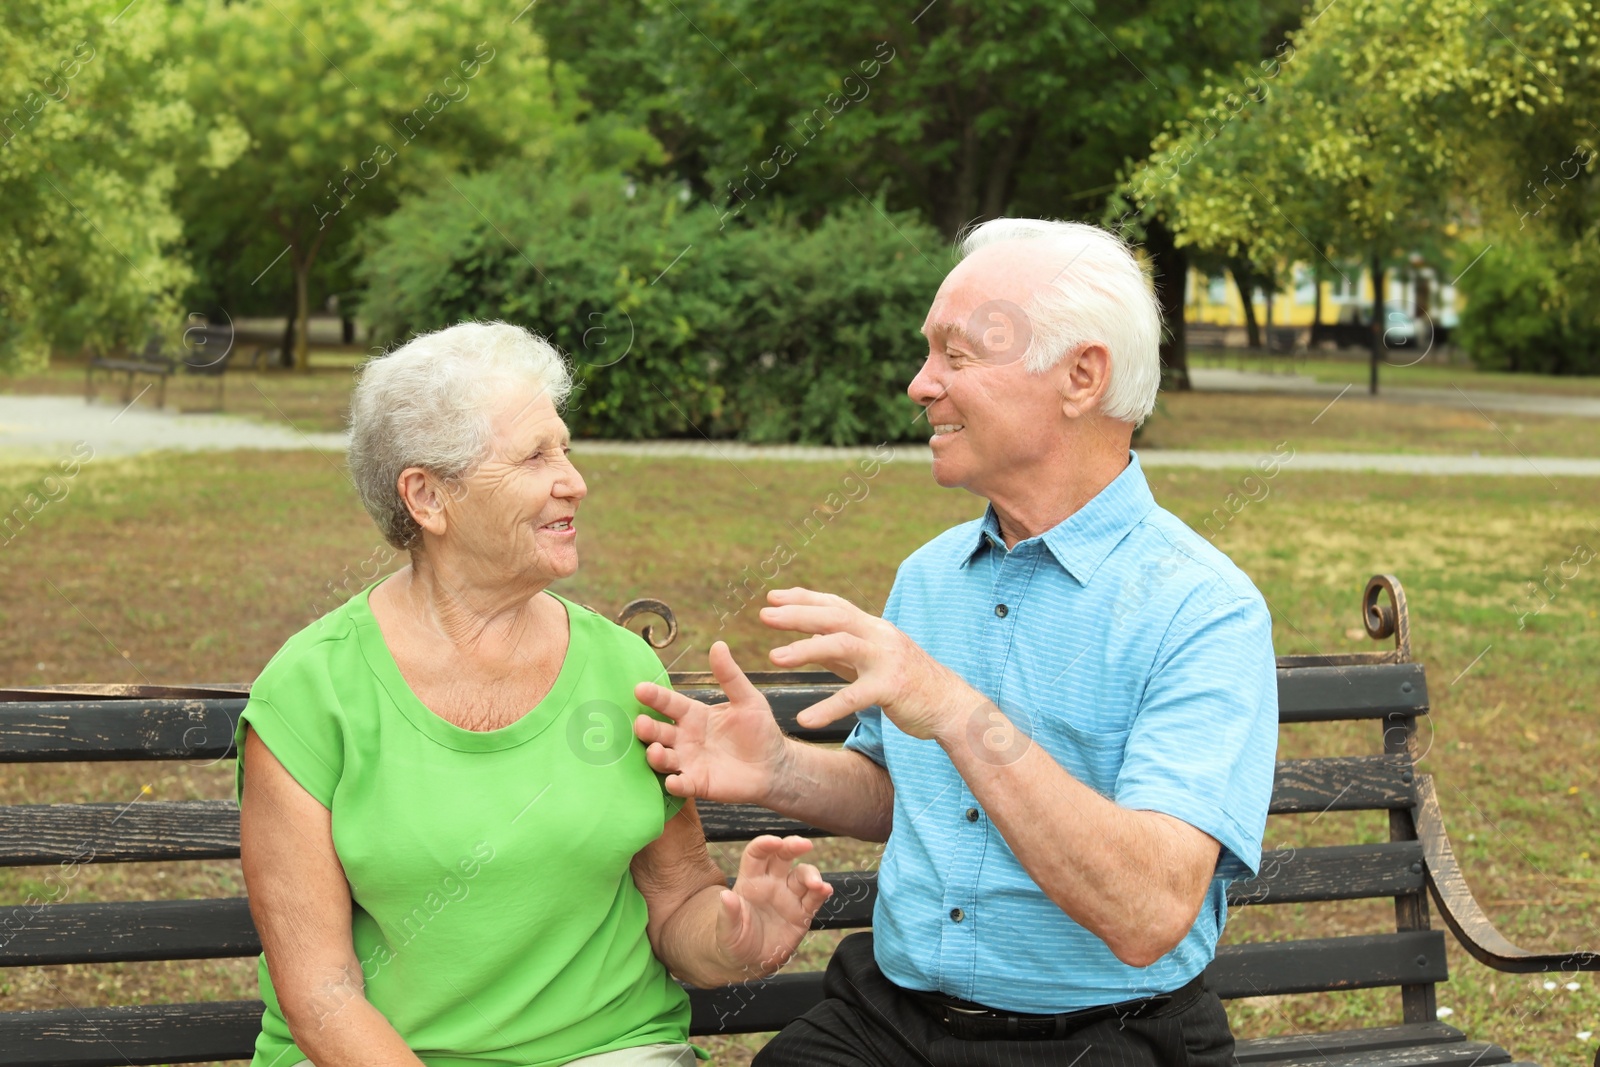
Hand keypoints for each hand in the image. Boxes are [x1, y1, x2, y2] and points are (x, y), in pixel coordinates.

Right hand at [634, 641, 791, 805]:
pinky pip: (682, 785)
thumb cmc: (759, 729)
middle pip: (659, 732)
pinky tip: (673, 781)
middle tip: (640, 723)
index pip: (669, 704)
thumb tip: (718, 645)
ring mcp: (689, 762)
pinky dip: (675, 784)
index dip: (655, 697)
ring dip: (656, 756)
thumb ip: (730, 676)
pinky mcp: (698, 784)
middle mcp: (684, 738)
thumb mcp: (747, 699)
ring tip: (655, 751)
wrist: (774, 765)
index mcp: (693, 715)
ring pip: (664, 759)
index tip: (640, 688)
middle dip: (647, 728)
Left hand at [715, 835, 831, 977]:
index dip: (765, 845)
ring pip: (802, 876)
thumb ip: (728, 914)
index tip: (775, 842)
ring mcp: (788, 898)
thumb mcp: (726, 932)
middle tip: (805, 844)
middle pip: (784, 856)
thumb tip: (725, 896)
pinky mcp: (801, 914)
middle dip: (793, 846)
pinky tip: (826, 890)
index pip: (757, 855)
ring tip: (817, 884)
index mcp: (750, 882)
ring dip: (811, 874)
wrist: (748, 964)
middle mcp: (771, 884)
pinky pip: (814, 899)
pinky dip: (821, 892)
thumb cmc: (732, 942)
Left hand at [760, 587, 974, 740]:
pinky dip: (828, 708)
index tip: (773, 596)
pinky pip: (854, 696)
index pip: (835, 605)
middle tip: (764, 615)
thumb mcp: (874, 661)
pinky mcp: (892, 687)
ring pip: (841, 644)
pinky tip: (805, 720)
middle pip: (834, 616)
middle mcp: (880, 636)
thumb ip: (844, 651)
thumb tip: (812, 637)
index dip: (804, 598)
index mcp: (874, 628)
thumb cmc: (911, 685)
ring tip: (774, 658)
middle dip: (797, 614)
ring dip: (805, 649)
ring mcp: (887, 659)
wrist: (951, 707)